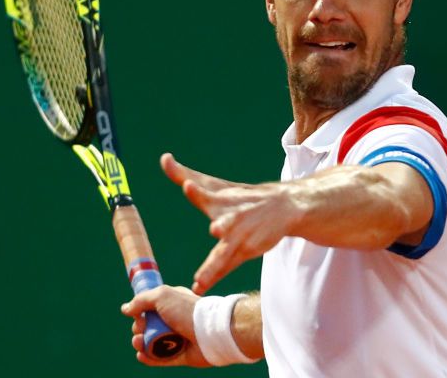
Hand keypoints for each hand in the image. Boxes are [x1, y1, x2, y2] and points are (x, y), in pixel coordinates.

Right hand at [121, 285, 209, 366]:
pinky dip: (148, 358)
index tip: (137, 313)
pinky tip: (141, 355)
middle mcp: (174, 320)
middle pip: (148, 326)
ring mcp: (176, 338)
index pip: (151, 307)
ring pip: (151, 343)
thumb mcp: (162, 296)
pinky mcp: (179, 355)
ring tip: (139, 342)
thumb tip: (125, 309)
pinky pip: (159, 358)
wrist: (211, 331)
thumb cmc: (187, 311)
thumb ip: (141, 300)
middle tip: (141, 329)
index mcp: (172, 303)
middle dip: (139, 328)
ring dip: (140, 343)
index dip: (140, 311)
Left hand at [161, 153, 300, 293]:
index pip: (206, 194)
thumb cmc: (240, 196)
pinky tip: (199, 287)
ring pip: (225, 254)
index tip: (187, 185)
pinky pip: (226, 267)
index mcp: (221, 200)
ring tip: (199, 280)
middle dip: (221, 226)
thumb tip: (164, 158)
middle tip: (215, 229)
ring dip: (214, 266)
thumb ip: (184, 174)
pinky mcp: (245, 251)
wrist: (282, 206)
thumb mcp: (214, 185)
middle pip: (224, 224)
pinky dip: (214, 277)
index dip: (197, 191)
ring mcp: (239, 237)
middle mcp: (231, 218)